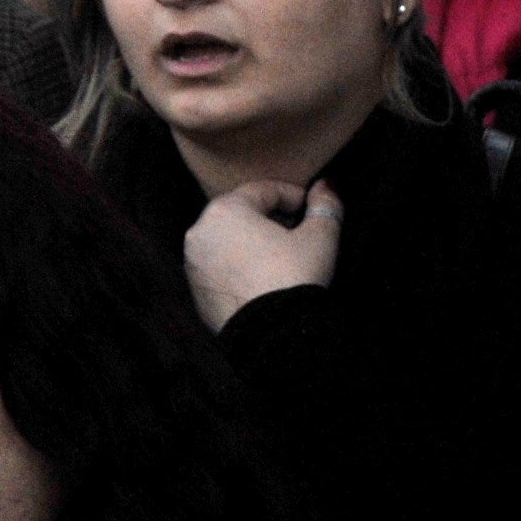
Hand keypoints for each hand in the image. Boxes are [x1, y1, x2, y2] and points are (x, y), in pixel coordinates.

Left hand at [183, 178, 343, 328]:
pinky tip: (264, 278)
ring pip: (228, 239)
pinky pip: (220, 265)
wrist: (271, 334)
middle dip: (270, 218)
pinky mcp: (196, 287)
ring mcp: (193, 260)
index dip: (293, 195)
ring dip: (252, 241)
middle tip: (298, 232)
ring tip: (281, 257)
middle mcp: (201, 230)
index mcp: (227, 210)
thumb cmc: (293, 278)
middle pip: (241, 213)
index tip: (311, 207)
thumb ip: (325, 207)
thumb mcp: (320, 239)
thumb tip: (327, 187)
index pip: (264, 190)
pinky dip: (239, 265)